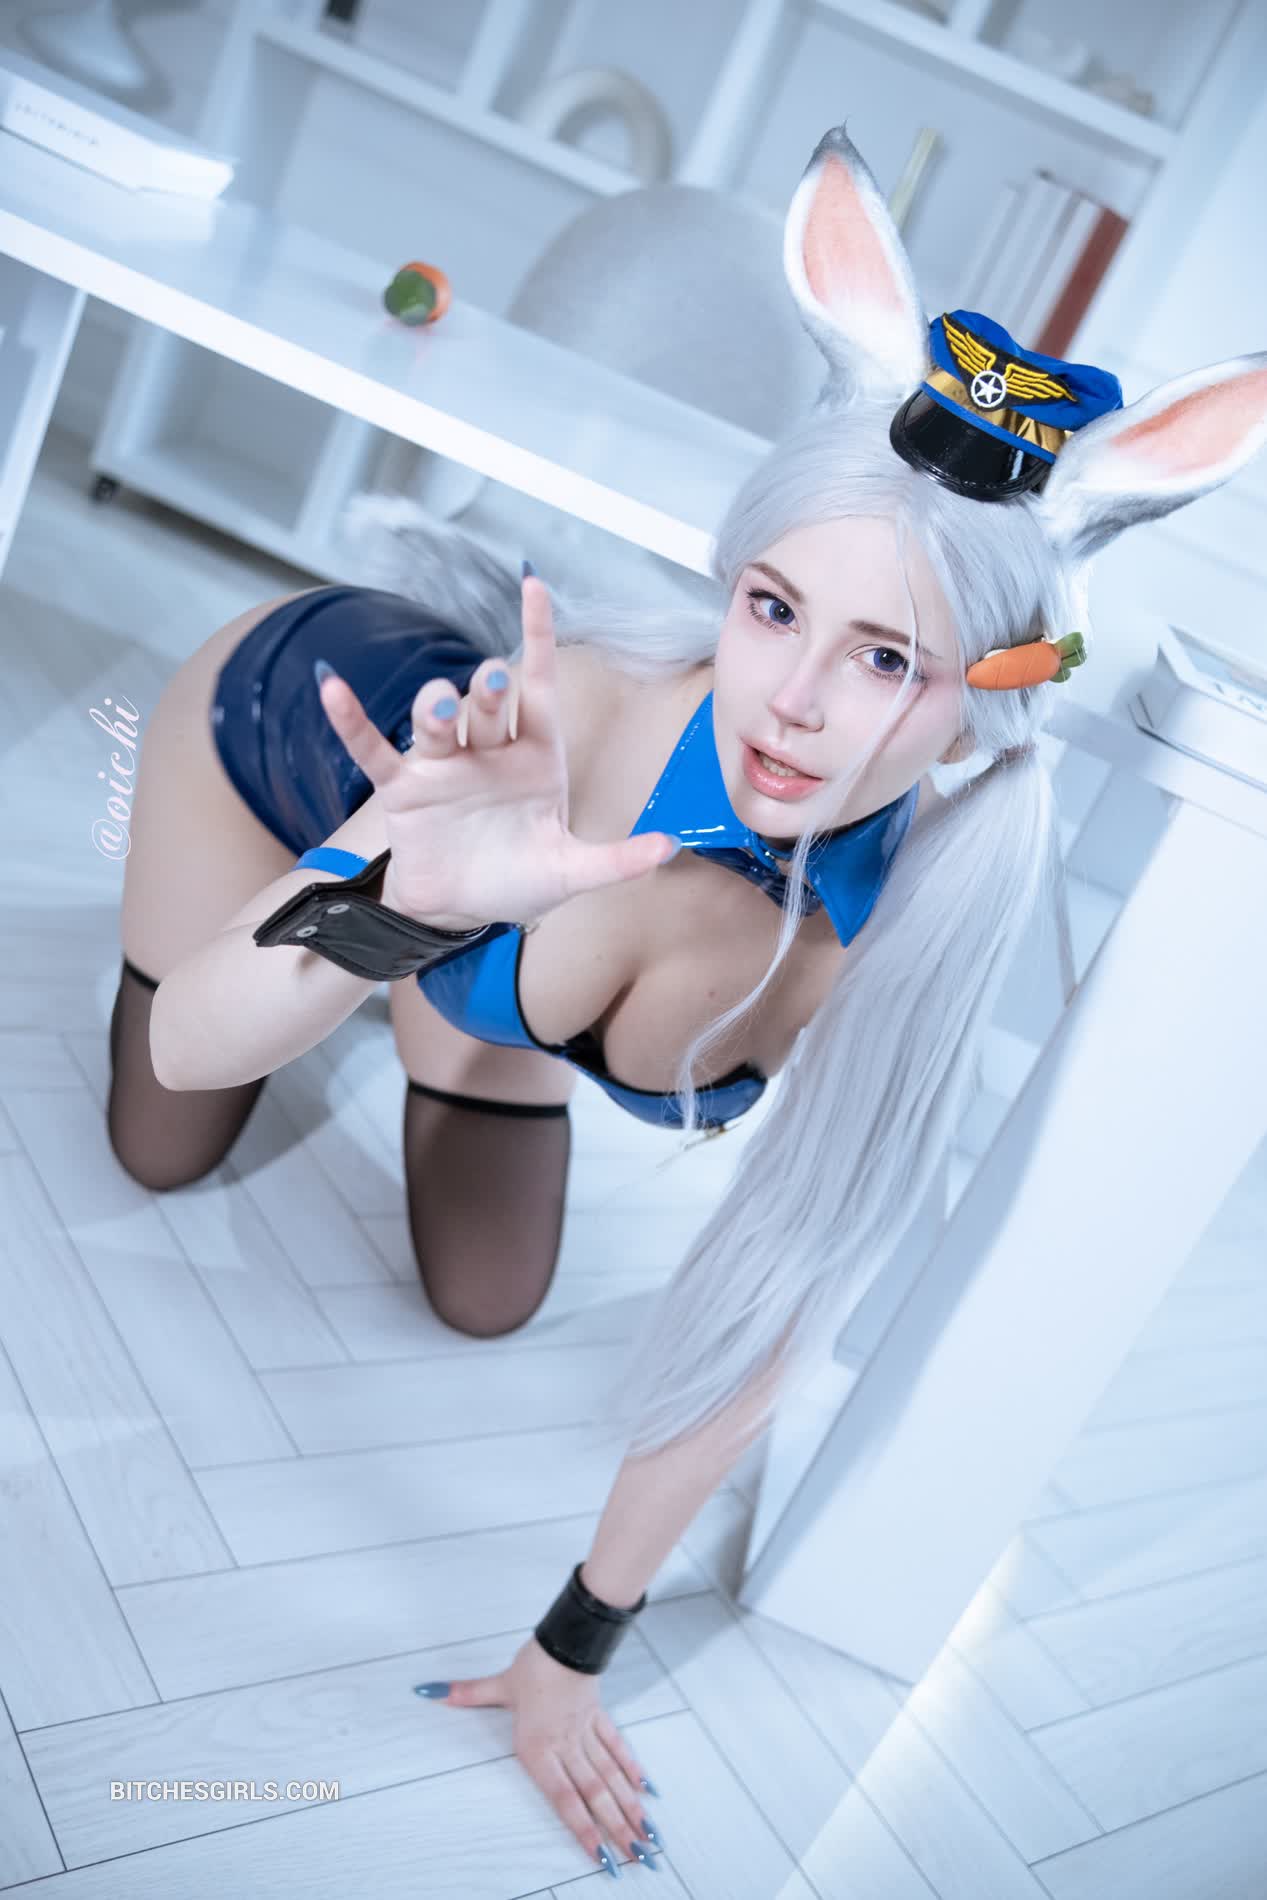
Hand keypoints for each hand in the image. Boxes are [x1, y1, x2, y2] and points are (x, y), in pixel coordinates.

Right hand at [313, 573, 678, 928]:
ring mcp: (444, 766)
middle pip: (488, 703)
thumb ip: (615, 860)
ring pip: (437, 719)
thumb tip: (670, 847)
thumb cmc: (517, 881)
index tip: (533, 586)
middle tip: (491, 680)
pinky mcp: (404, 790)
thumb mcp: (570, 873)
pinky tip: (332, 689)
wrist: (461, 911)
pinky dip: (351, 721)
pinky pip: (374, 749)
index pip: (539, 685)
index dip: (537, 635)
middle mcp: (489, 750)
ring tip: (440, 710)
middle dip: (487, 688)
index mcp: (535, 756)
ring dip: (436, 708)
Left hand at [415, 1635, 663, 1876]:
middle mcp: (566, 1747)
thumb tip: (430, 1691)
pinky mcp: (599, 1719)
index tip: (601, 1856)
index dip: (584, 1828)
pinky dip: (632, 1770)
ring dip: (630, 1807)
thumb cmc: (532, 1666)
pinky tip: (647, 1792)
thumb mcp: (499, 1685)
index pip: (565, 1798)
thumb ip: (468, 1694)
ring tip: (648, 1836)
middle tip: (639, 1857)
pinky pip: (617, 1749)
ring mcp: (586, 1734)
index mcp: (540, 1748)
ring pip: (612, 1777)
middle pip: (596, 1794)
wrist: (566, 1639)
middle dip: (616, 1828)